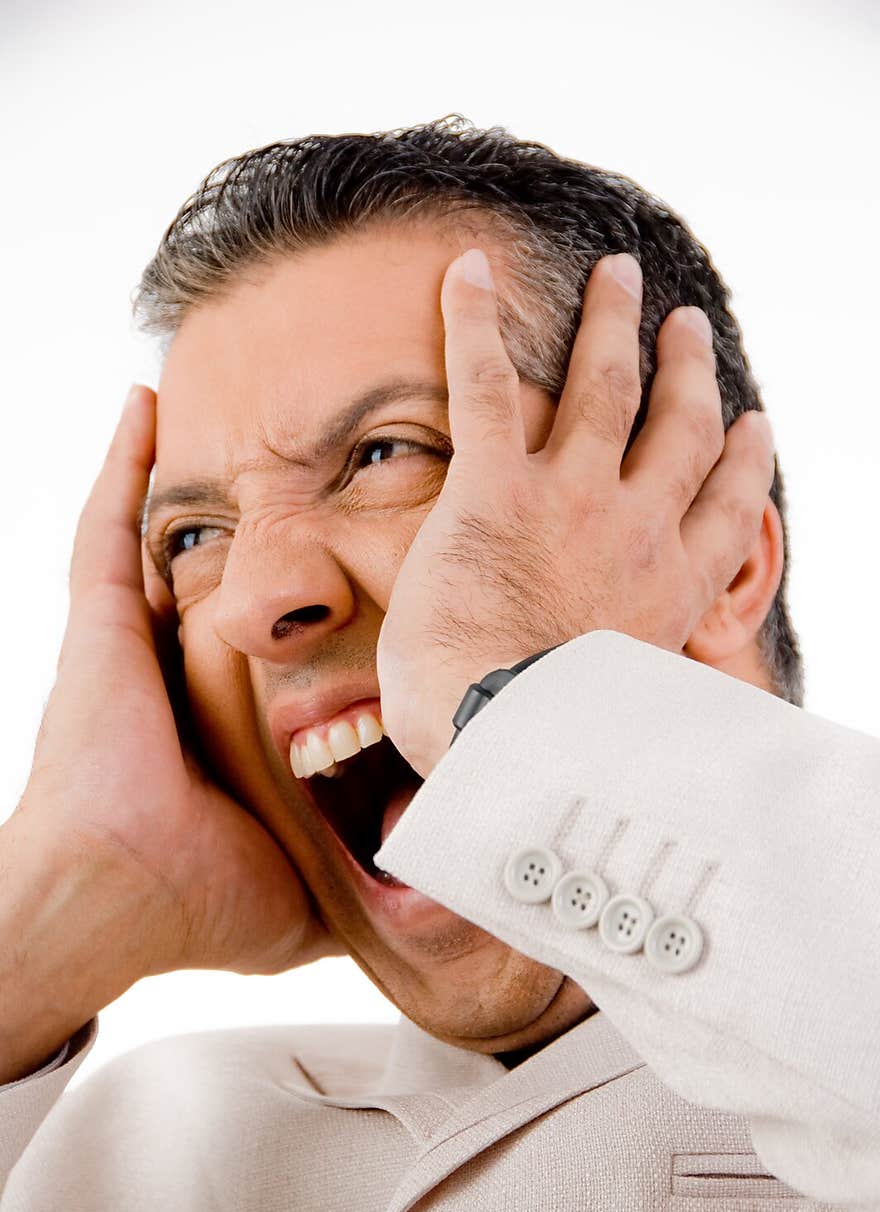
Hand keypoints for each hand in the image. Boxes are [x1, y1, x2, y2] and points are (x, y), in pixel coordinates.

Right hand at [0, 387, 339, 1082]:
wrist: (119, 903)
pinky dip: (121, 467)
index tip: (374, 561)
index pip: (277, 641)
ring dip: (194, 477)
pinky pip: (108, 528)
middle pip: (231, 572)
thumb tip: (446, 892)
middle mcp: (184, 668)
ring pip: (174, 538)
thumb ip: (377, 882)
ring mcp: (137, 642)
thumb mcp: (316, 888)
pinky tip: (143, 407)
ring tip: (229, 405)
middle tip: (319, 452)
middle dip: (263, 515)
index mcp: (229, 722)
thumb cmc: (203, 904)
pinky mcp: (99, 626)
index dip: (316, 598)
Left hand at [377, 249, 774, 777]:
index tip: (751, 426)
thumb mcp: (618, 723)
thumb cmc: (546, 752)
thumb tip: (618, 724)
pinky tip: (466, 267)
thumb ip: (626, 689)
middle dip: (688, 370)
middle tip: (687, 328)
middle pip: (678, 429)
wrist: (501, 744)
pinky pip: (485, 385)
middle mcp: (636, 533)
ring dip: (615, 323)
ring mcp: (570, 500)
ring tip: (621, 278)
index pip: (726, 513)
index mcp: (670, 593)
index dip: (742, 461)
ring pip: (606, 386)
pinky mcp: (494, 487)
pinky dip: (474, 322)